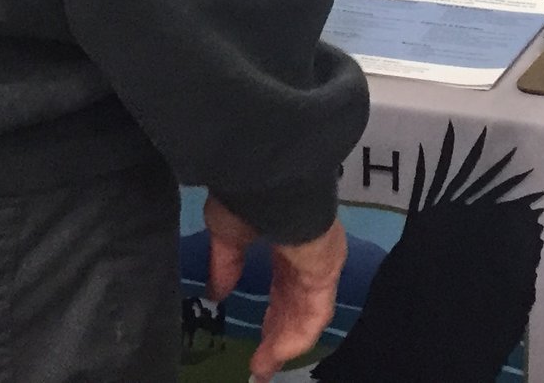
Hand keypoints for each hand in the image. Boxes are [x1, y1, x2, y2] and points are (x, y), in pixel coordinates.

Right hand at [204, 198, 347, 380]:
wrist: (271, 180)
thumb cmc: (248, 197)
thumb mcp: (227, 233)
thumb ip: (225, 266)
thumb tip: (217, 293)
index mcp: (285, 239)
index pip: (282, 284)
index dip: (270, 313)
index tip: (258, 339)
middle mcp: (305, 254)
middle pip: (294, 303)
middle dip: (276, 335)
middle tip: (261, 363)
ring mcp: (319, 263)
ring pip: (304, 313)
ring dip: (284, 343)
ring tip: (264, 368)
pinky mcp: (326, 272)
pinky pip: (315, 313)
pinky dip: (297, 337)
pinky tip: (278, 355)